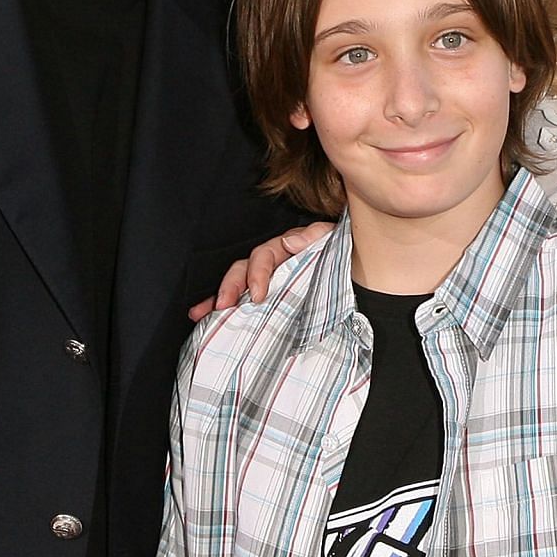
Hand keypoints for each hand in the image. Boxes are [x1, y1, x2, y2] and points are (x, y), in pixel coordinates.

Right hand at [188, 222, 334, 321]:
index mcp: (286, 248)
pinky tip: (205, 319)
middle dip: (230, 287)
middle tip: (223, 307)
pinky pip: (241, 301)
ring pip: (236, 285)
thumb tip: (290, 241)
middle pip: (243, 269)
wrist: (356, 274)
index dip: (258, 273)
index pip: (264, 255)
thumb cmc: (344, 257)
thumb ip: (315, 237)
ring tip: (200, 313)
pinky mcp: (268, 299)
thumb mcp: (332, 242)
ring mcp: (268, 281)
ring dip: (217, 298)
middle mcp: (272, 263)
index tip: (257, 295)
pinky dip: (222, 308)